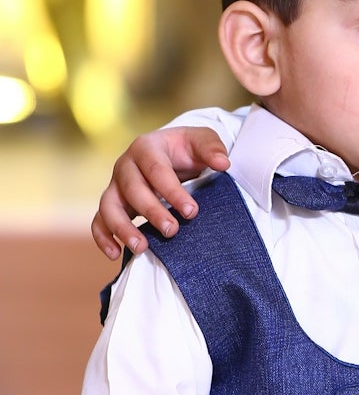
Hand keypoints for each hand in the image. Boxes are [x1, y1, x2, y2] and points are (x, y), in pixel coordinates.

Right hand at [91, 126, 230, 259]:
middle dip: (152, 212)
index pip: (157, 170)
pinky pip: (98, 221)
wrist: (169, 152)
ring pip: (109, 206)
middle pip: (133, 189)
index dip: (173, 192)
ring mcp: (115, 185)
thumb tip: (223, 164)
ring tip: (141, 248)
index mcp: (146, 147)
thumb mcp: (202, 140)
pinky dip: (103, 238)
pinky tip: (116, 254)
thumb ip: (212, 148)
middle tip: (173, 231)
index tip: (191, 211)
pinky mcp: (112, 203)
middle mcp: (126, 165)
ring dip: (122, 228)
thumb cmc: (186, 148)